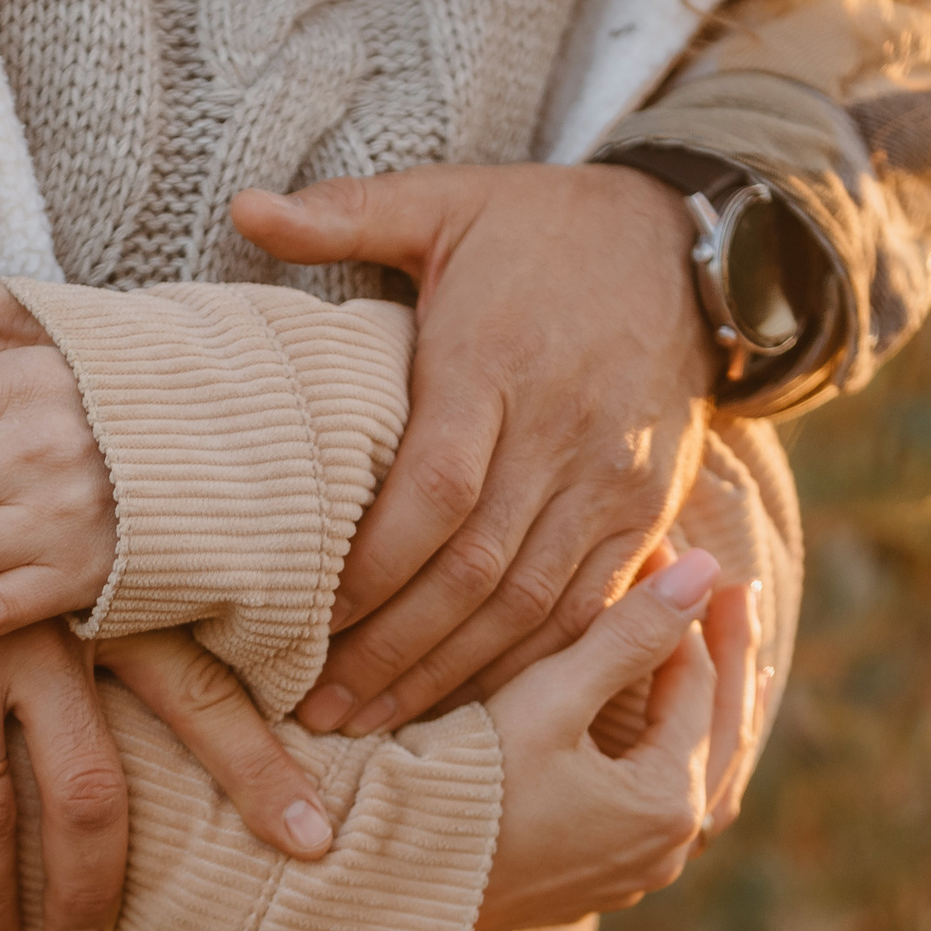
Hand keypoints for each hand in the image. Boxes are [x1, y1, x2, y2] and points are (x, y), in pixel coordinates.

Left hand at [232, 164, 715, 737]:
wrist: (689, 243)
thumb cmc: (542, 228)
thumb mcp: (449, 203)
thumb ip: (347, 213)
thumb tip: (241, 204)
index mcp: (497, 363)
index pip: (436, 488)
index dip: (372, 566)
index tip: (302, 619)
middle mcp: (562, 434)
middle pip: (474, 569)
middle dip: (392, 651)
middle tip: (315, 708)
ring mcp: (612, 483)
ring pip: (529, 606)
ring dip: (448, 676)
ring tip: (369, 726)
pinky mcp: (644, 514)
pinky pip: (585, 610)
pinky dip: (523, 667)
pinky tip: (461, 710)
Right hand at [475, 548, 762, 930]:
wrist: (388, 886)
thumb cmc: (459, 788)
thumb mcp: (546, 701)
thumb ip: (627, 635)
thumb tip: (702, 568)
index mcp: (665, 806)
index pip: (696, 684)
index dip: (679, 608)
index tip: (662, 548)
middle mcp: (663, 851)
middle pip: (720, 734)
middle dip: (728, 658)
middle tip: (731, 587)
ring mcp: (630, 874)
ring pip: (700, 780)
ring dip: (711, 714)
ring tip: (724, 660)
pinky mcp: (593, 881)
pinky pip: (662, 811)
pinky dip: (677, 757)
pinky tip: (666, 735)